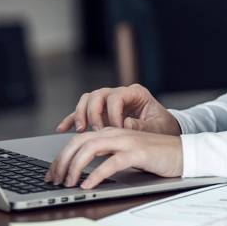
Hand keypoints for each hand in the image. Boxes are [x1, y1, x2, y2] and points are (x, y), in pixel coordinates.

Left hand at [45, 128, 182, 188]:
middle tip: (55, 180)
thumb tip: (83, 171)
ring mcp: (127, 142)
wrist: (184, 153)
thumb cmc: (156, 157)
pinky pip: (111, 163)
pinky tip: (88, 185)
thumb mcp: (126, 154)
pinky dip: (96, 174)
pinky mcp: (138, 153)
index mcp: (112, 133)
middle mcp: (116, 133)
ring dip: (74, 167)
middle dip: (61, 161)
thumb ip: (107, 156)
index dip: (61, 157)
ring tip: (68, 183)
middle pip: (79, 142)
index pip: (77, 140)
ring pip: (90, 149)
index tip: (52, 173)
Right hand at [57, 84, 178, 134]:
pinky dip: (72, 119)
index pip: (117, 97)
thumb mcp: (158, 127)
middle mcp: (120, 94)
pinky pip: (81, 113)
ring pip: (87, 100)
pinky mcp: (101, 113)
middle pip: (98, 95)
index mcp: (136, 93)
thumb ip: (142, 126)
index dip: (113, 113)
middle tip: (96, 130)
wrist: (163, 131)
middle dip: (94, 113)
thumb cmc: (163, 127)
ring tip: (82, 130)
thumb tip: (125, 124)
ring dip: (81, 114)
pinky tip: (63, 128)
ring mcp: (109, 102)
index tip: (116, 129)